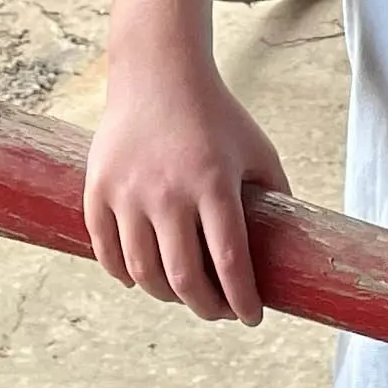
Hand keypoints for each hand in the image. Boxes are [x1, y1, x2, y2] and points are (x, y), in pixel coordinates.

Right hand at [81, 50, 287, 324]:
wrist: (158, 72)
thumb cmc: (216, 114)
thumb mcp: (257, 149)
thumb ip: (275, 195)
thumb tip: (289, 246)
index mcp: (213, 183)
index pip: (230, 263)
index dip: (243, 300)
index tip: (252, 316)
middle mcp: (168, 192)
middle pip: (184, 278)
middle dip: (207, 308)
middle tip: (219, 312)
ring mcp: (128, 191)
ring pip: (143, 272)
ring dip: (166, 295)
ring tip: (182, 294)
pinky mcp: (98, 188)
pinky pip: (106, 251)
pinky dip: (124, 275)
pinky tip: (142, 277)